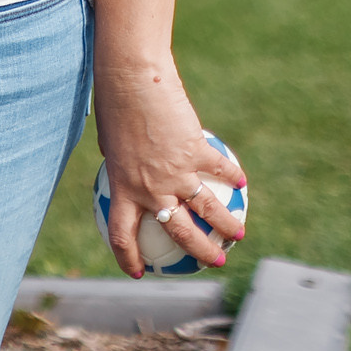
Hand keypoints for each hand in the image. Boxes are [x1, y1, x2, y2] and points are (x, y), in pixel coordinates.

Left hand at [91, 61, 246, 276]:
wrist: (132, 79)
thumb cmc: (114, 104)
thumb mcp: (109, 140)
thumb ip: (122, 162)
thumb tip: (125, 169)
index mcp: (123, 188)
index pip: (122, 235)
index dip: (128, 257)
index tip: (138, 271)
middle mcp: (152, 188)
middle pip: (180, 234)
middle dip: (200, 253)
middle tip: (214, 261)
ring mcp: (177, 172)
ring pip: (209, 210)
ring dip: (227, 226)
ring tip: (237, 234)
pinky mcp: (196, 152)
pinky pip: (220, 170)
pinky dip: (232, 176)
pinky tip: (241, 182)